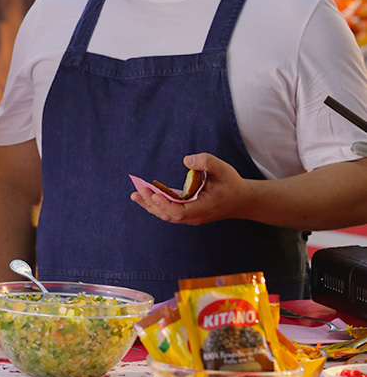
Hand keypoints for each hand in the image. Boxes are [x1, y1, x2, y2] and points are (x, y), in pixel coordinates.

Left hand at [130, 153, 250, 225]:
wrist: (240, 200)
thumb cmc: (230, 183)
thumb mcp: (222, 168)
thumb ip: (206, 161)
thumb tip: (186, 160)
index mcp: (203, 208)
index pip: (181, 212)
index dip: (165, 205)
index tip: (154, 195)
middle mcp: (195, 216)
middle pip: (169, 215)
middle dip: (153, 203)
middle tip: (140, 189)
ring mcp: (190, 216)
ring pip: (166, 215)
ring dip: (150, 205)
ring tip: (135, 194)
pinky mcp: (186, 212)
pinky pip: (168, 211)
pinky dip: (155, 205)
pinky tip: (143, 196)